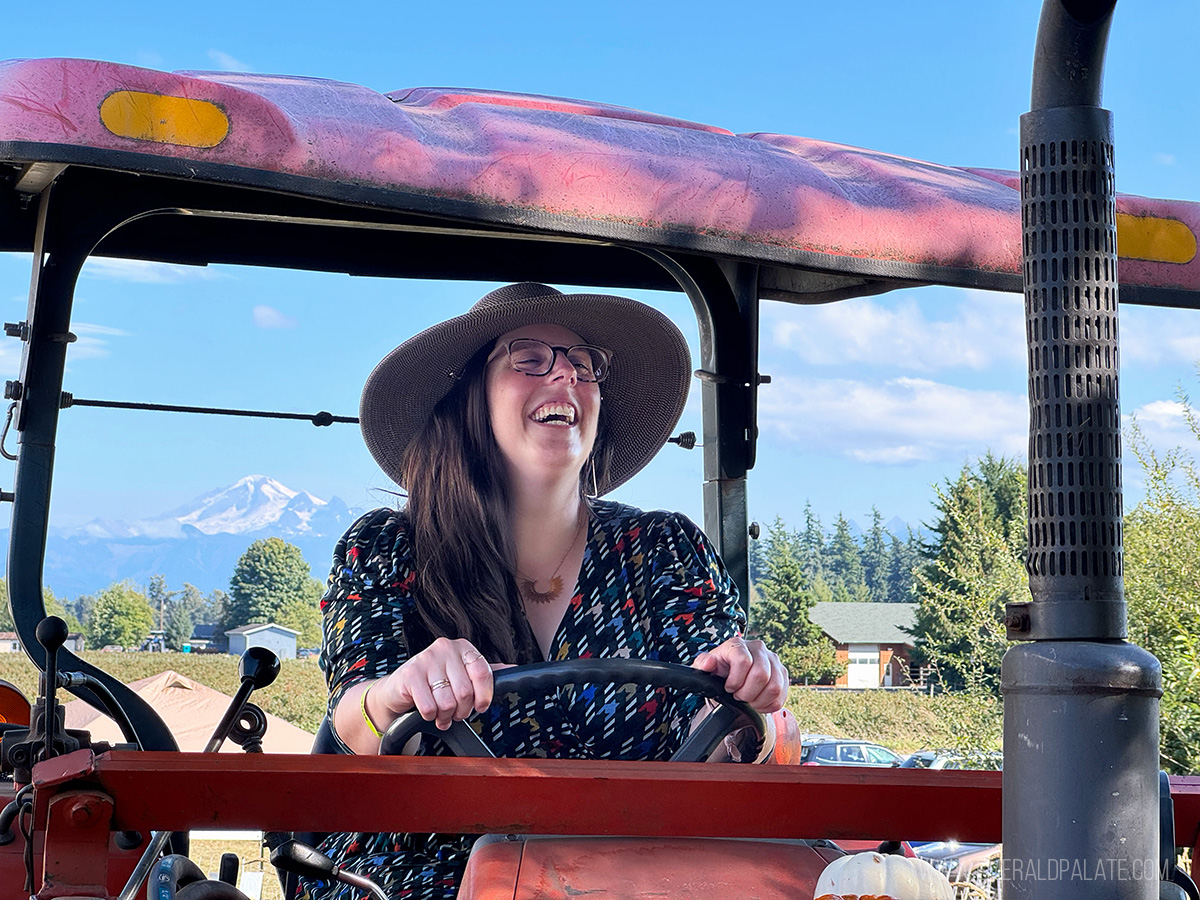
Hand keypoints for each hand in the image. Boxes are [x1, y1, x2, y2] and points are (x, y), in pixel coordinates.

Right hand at [375, 637, 496, 730]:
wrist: (400, 688)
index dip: (484, 696)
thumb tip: (513, 670)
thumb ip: (485, 672)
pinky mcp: (410, 675)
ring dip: (446, 716)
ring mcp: (426, 659)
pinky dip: (430, 717)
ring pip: (447, 702)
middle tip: (456, 713)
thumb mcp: (461, 673)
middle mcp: (445, 648)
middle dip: (462, 711)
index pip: (484, 673)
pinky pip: (429, 707)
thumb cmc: (435, 681)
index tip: (480, 706)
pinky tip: (428, 712)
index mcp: (463, 647)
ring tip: (442, 714)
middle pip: (465, 692)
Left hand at [692, 635, 788, 712]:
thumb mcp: (705, 668)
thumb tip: (709, 662)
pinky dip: (767, 705)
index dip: (735, 681)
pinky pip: (781, 696)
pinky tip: (757, 702)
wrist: (731, 678)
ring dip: (758, 700)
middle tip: (739, 696)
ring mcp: (774, 661)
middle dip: (747, 693)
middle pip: (761, 674)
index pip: (743, 661)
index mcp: (738, 644)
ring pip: (774, 686)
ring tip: (748, 700)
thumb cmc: (718, 672)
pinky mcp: (783, 675)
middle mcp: (759, 649)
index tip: (728, 688)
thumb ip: (703, 664)